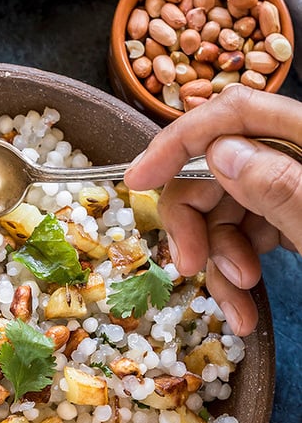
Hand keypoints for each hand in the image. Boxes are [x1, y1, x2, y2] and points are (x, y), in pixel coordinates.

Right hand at [124, 86, 301, 334]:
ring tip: (237, 306)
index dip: (178, 141)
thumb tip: (220, 152)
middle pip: (215, 167)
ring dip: (217, 262)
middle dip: (193, 222)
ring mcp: (290, 190)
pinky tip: (244, 309)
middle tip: (189, 267)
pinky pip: (246, 237)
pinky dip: (235, 274)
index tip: (136, 180)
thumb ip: (280, 186)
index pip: (231, 113)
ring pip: (225, 212)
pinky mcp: (291, 221)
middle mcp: (292, 156)